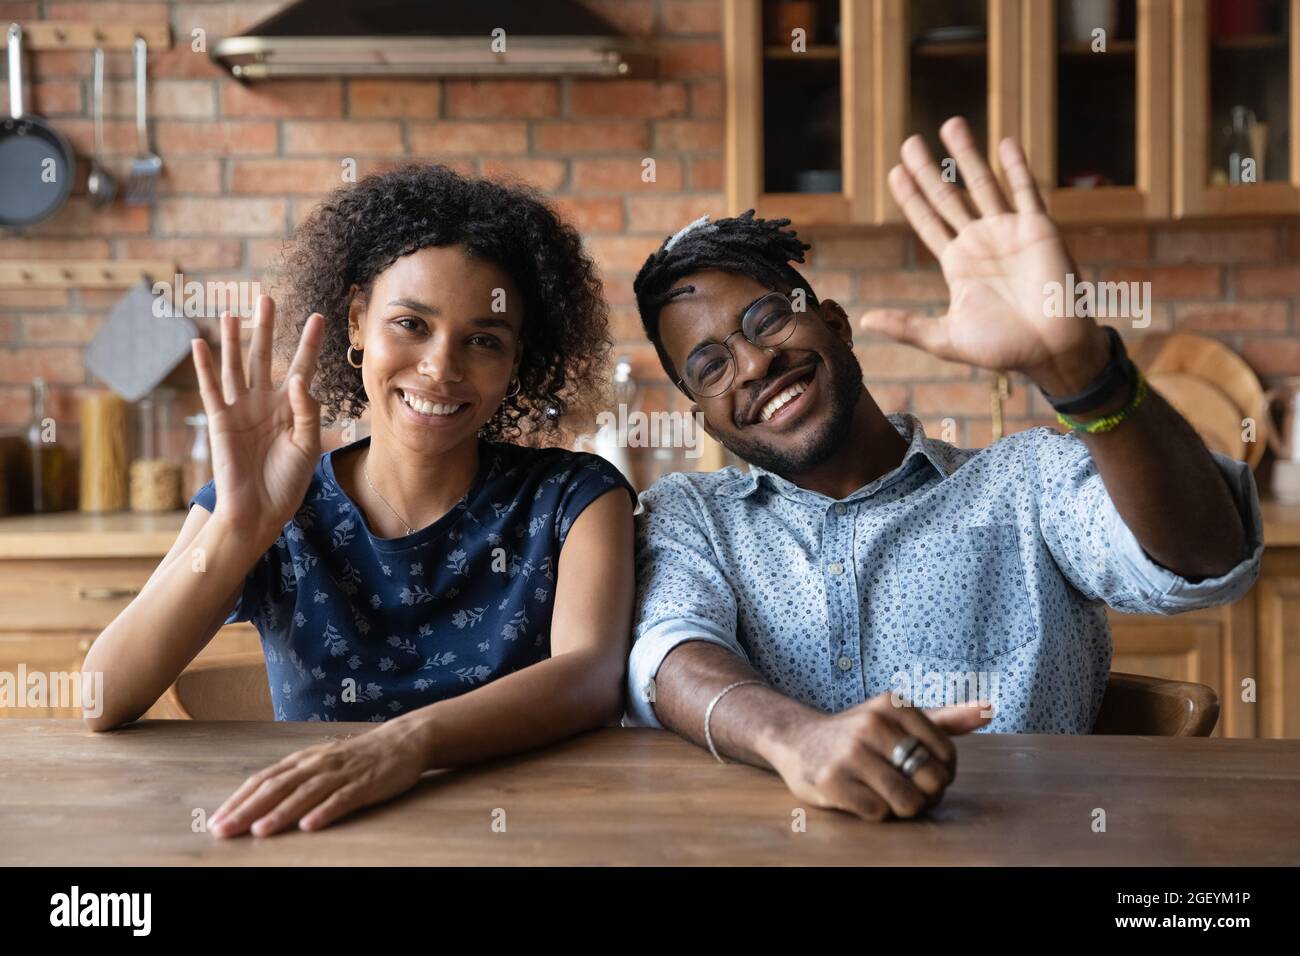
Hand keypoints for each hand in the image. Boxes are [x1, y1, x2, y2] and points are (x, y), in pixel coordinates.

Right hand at [191, 295, 323, 549]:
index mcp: (291, 408)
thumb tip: (297, 379)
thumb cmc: (287, 482)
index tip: (318, 317)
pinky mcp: (220, 421)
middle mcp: (265, 403)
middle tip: (266, 298)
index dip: (309, 344)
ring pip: (236, 366)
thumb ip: (307, 411)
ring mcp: (241, 410)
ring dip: (233, 340)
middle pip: (265, 357)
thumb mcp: (308, 445)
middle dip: (266, 329)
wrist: (260, 511)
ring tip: (233, 311)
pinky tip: (200, 343)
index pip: (301, 367)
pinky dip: (204, 367)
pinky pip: (210, 389)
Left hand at [208, 719, 428, 837]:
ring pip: (306, 793)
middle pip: (278, 786)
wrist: (403, 740)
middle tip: (224, 831)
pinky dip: (325, 811)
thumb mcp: (323, 761)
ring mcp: (342, 773)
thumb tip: (260, 800)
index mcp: (304, 760)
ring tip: (260, 831)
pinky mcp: (365, 783)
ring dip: (281, 812)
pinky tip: (311, 825)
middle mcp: (318, 764)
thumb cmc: (359, 756)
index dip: (239, 800)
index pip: (264, 779)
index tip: (216, 821)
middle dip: (248, 809)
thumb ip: (296, 778)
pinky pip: (343, 798)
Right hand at [764, 690, 991, 820]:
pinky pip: (878, 813)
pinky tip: (862, 796)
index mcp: (893, 705)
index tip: (922, 772)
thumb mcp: (899, 719)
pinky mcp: (832, 781)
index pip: (946, 755)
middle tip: (908, 790)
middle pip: (930, 780)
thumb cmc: (859, 735)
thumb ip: (946, 718)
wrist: (798, 742)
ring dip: (902, 808)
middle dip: (925, 795)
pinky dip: (876, 812)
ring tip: (887, 795)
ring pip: (907, 802)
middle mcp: (871, 724)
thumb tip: (989, 710)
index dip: (942, 773)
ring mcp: (849, 753)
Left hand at [859, 115, 1109, 395]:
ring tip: (950, 125)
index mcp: (958, 264)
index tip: (894, 172)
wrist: (1052, 352)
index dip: (911, 197)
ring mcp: (1009, 232)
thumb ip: (907, 326)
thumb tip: (865, 322)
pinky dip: (1016, 166)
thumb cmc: (1003, 349)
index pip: (928, 222)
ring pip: (983, 185)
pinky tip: (1004, 142)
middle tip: (909, 142)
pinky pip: (1025, 192)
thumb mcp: (945, 339)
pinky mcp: (1038, 229)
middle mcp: (980, 242)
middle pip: (948, 197)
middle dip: (928, 170)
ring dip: (967, 155)